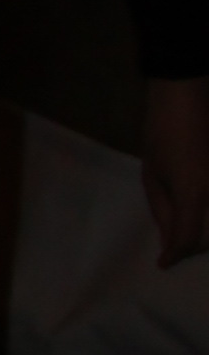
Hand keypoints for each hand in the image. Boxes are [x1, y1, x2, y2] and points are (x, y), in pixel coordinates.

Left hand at [142, 74, 208, 265]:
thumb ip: (163, 209)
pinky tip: (200, 213)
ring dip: (206, 232)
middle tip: (174, 248)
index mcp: (194, 194)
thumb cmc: (162, 129)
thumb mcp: (153, 172)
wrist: (188, 91)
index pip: (188, 239)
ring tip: (187, 231)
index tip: (163, 263)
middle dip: (193, 246)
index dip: (175, 255)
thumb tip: (169, 240)